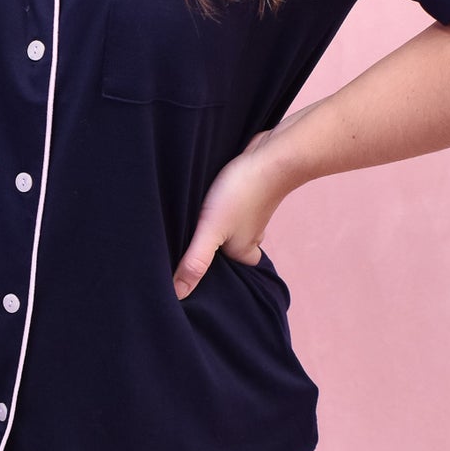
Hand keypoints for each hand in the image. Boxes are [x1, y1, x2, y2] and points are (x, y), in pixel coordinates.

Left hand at [172, 129, 287, 298]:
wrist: (272, 155)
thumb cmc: (241, 193)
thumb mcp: (212, 230)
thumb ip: (195, 260)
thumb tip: (178, 295)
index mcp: (243, 252)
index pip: (227, 273)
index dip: (210, 274)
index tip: (189, 269)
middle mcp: (249, 236)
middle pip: (227, 251)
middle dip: (210, 249)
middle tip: (185, 244)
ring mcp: (250, 215)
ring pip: (228, 228)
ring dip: (213, 225)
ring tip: (191, 221)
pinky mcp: (246, 194)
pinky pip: (230, 207)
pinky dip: (219, 205)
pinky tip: (206, 198)